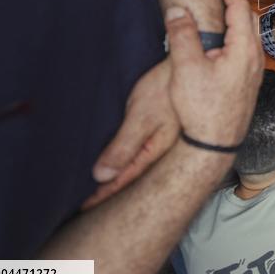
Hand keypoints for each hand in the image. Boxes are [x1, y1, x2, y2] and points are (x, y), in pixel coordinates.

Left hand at [82, 57, 177, 208]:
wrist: (191, 64)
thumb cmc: (165, 86)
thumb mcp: (141, 117)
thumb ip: (123, 147)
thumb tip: (101, 176)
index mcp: (154, 153)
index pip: (123, 180)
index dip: (102, 195)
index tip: (83, 209)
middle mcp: (159, 151)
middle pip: (131, 177)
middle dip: (109, 191)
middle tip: (86, 208)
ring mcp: (161, 141)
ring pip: (136, 167)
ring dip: (118, 178)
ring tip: (99, 192)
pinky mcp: (160, 130)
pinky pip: (140, 153)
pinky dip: (126, 163)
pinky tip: (120, 165)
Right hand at [168, 0, 263, 146]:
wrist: (214, 145)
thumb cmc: (203, 110)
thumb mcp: (187, 69)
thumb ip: (182, 36)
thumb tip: (177, 10)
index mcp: (244, 50)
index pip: (240, 10)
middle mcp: (255, 59)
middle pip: (249, 20)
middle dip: (235, 2)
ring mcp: (254, 72)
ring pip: (250, 36)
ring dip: (237, 20)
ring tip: (220, 12)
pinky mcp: (249, 83)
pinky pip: (247, 49)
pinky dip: (237, 36)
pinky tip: (222, 43)